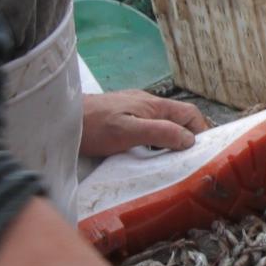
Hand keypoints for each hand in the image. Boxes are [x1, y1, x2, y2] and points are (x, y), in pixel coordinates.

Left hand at [80, 90, 208, 158]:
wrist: (61, 119)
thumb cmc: (93, 125)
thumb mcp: (129, 131)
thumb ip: (160, 133)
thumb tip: (189, 139)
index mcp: (152, 105)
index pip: (189, 113)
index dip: (202, 131)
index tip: (204, 153)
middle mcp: (146, 104)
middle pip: (178, 118)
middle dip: (189, 136)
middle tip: (191, 160)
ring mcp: (132, 109)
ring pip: (163, 123)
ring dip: (172, 139)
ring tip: (173, 161)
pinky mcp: (120, 117)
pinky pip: (147, 127)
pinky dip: (155, 140)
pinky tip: (148, 154)